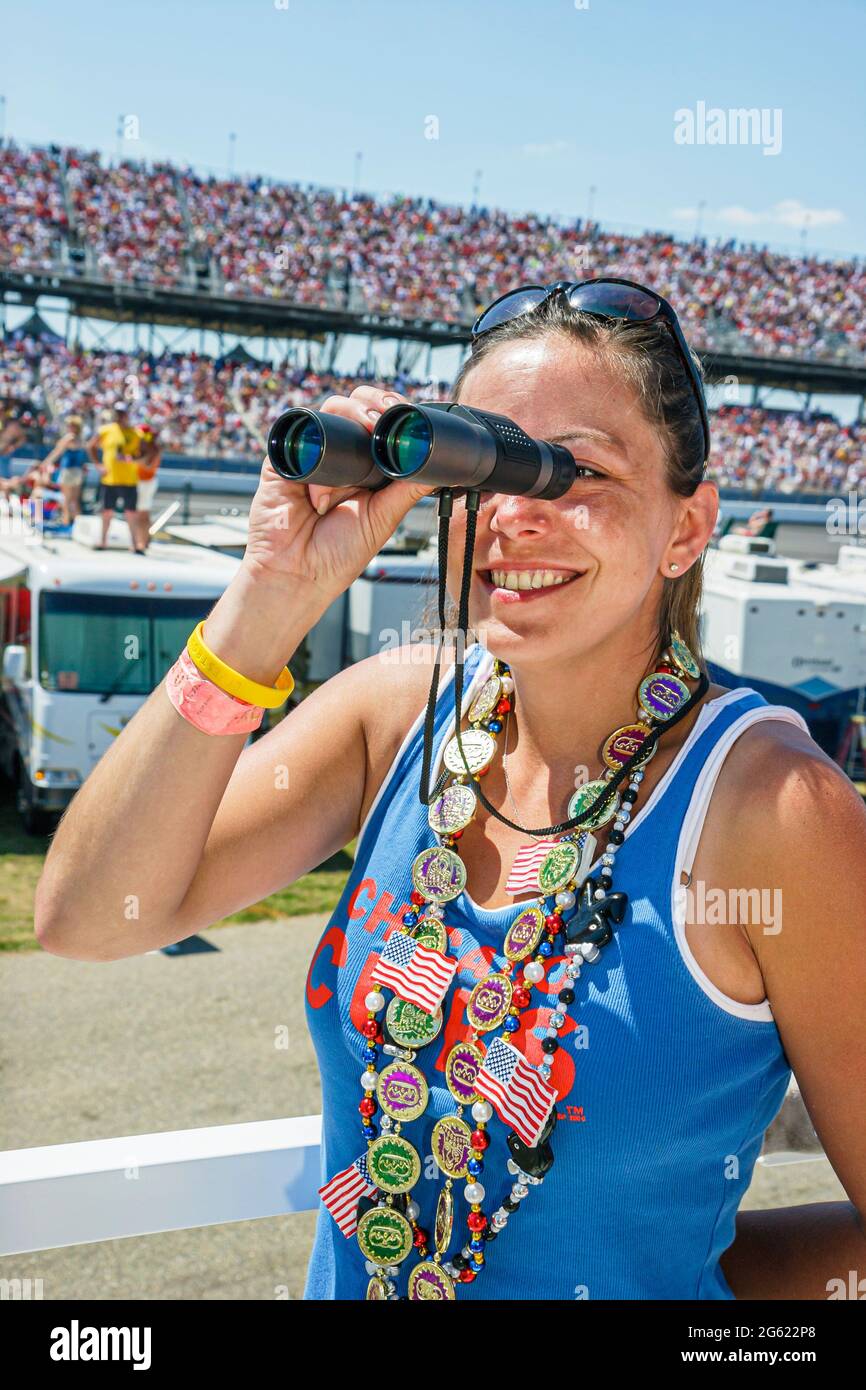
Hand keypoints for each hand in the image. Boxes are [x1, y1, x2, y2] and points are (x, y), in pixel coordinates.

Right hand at [241, 384, 438, 603]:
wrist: (297, 574)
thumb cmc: (337, 555)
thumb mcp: (383, 518)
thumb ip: (407, 490)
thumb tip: (440, 469)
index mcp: (366, 469)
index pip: (380, 425)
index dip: (393, 411)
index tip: (408, 410)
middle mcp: (339, 457)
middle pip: (356, 408)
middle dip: (373, 403)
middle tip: (387, 413)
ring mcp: (312, 454)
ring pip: (331, 411)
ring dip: (352, 413)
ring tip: (367, 428)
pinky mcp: (283, 458)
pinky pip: (300, 429)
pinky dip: (317, 432)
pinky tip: (331, 444)